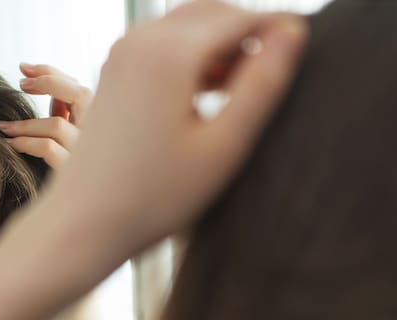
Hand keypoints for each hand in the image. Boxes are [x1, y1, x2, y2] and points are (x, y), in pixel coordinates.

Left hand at [0, 64, 92, 168]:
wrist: (71, 216)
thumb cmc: (67, 172)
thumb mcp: (66, 141)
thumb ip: (63, 116)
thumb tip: (49, 91)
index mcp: (96, 126)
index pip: (80, 89)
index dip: (52, 73)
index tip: (24, 69)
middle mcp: (97, 137)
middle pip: (81, 95)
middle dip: (48, 81)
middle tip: (20, 84)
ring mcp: (87, 155)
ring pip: (56, 124)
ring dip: (25, 123)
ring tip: (3, 126)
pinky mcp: (72, 172)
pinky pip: (48, 148)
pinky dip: (26, 142)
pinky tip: (11, 143)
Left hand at [60, 0, 306, 253]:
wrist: (84, 222)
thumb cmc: (156, 196)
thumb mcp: (223, 145)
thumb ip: (262, 85)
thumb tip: (293, 32)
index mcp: (170, 53)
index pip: (242, 19)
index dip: (280, 30)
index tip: (312, 52)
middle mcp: (140, 41)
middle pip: (212, 12)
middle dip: (248, 33)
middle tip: (274, 74)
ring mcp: (121, 55)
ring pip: (187, 26)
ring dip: (220, 45)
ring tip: (243, 91)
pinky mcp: (113, 73)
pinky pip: (163, 45)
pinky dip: (193, 57)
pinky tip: (209, 95)